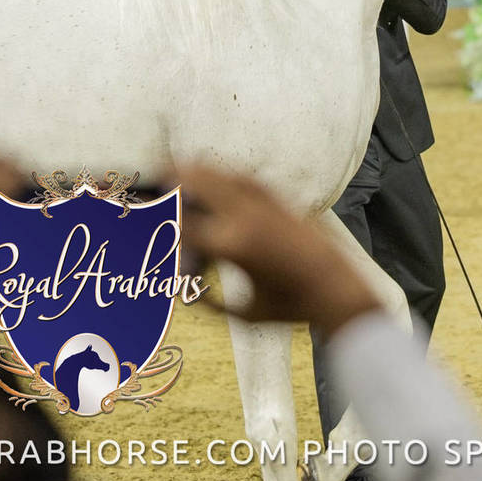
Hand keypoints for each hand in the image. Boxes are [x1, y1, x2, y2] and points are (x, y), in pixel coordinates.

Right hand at [177, 166, 379, 337]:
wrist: (335, 287)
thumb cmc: (288, 306)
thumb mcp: (242, 314)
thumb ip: (210, 303)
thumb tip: (188, 294)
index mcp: (231, 246)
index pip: (184, 224)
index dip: (162, 218)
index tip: (146, 215)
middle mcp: (247, 218)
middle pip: (202, 184)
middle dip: (176, 177)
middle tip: (157, 174)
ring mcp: (268, 205)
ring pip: (227, 176)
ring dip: (204, 171)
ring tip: (183, 167)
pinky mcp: (285, 202)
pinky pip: (251, 181)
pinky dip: (231, 176)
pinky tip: (222, 177)